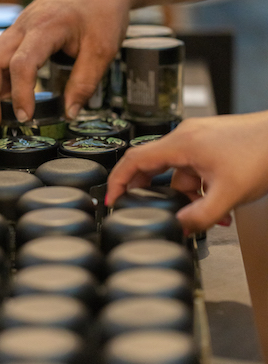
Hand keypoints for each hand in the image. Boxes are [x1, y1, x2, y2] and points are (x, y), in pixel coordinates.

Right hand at [0, 0, 132, 125]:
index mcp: (46, 26)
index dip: (21, 94)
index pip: (21, 64)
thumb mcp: (103, 50)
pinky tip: (12, 94)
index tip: (27, 117)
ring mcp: (20, 25)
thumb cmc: (105, 8)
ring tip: (2, 113)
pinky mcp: (22, 29)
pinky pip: (1, 53)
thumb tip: (69, 114)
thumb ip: (84, 83)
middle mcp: (25, 24)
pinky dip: (0, 76)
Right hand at [107, 112, 267, 232]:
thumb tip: (179, 228)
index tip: (111, 199)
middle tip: (149, 211)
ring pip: (178, 172)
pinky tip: (217, 202)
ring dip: (187, 195)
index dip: (117, 181)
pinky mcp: (211, 143)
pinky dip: (200, 187)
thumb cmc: (262, 153)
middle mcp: (186, 136)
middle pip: (152, 165)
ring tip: (208, 214)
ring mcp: (199, 138)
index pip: (134, 159)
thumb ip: (199, 216)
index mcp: (181, 143)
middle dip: (153, 193)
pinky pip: (195, 169)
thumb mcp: (227, 194)